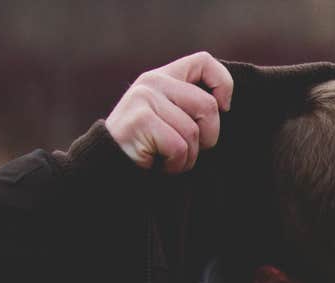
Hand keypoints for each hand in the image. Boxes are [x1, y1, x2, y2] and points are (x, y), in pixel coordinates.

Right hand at [104, 51, 234, 172]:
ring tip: (166, 156)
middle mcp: (152, 82)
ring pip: (193, 132)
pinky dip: (176, 164)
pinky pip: (179, 147)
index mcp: (163, 77)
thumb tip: (225, 105)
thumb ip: (190, 105)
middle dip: (208, 137)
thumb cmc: (149, 146)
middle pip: (208, 106)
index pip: (204, 62)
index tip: (224, 108)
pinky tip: (158, 163)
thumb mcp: (170, 117)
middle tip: (186, 148)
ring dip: (188, 156)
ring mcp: (144, 98)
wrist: (109, 166)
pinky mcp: (141, 120)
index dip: (223, 84)